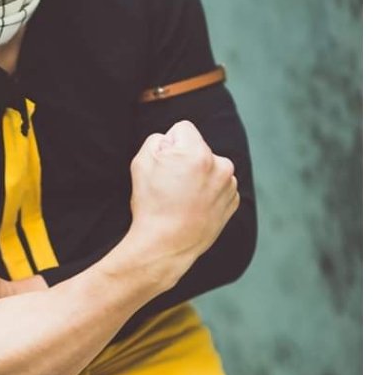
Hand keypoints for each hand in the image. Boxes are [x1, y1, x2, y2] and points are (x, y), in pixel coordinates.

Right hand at [128, 120, 239, 283]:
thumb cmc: (151, 204)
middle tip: (171, 184)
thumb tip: (171, 140)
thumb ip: (157, 139)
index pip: (183, 128)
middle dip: (186, 159)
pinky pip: (219, 185)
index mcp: (198, 153)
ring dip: (199, 175)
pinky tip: (193, 207)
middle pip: (198, 148)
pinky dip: (208, 192)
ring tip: (182, 198)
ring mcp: (230, 185)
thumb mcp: (141, 162)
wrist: (166, 246)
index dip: (169, 144)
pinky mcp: (233, 202)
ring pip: (211, 166)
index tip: (164, 164)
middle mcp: (220, 166)